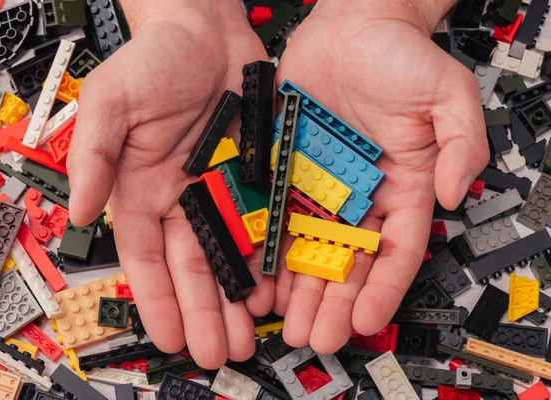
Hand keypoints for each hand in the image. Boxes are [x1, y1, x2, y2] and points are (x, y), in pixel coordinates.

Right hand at [67, 0, 272, 367]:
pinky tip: (271, 288)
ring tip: (246, 336)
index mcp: (142, 188)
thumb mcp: (110, 102)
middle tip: (217, 353)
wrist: (205, 28)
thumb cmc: (153, 59)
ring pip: (229, 255)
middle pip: (192, 267)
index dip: (156, 300)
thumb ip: (93, 156)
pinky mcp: (253, 175)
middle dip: (202, 313)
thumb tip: (76, 212)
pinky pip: (260, 223)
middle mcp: (181, 197)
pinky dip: (265, 258)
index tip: (167, 338)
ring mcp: (220, 188)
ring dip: (234, 298)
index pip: (146, 259)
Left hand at [273, 0, 487, 352]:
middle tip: (317, 338)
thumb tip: (453, 193)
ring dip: (301, 289)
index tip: (366, 322)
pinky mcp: (292, 168)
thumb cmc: (402, 55)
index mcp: (404, 185)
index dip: (383, 289)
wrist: (354, 25)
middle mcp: (363, 193)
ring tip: (287, 325)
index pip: (397, 249)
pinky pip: (280, 215)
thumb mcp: (447, 94)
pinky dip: (271, 250)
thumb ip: (460, 144)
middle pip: (349, 260)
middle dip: (334, 303)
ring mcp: (325, 184)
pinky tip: (262, 280)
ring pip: (311, 247)